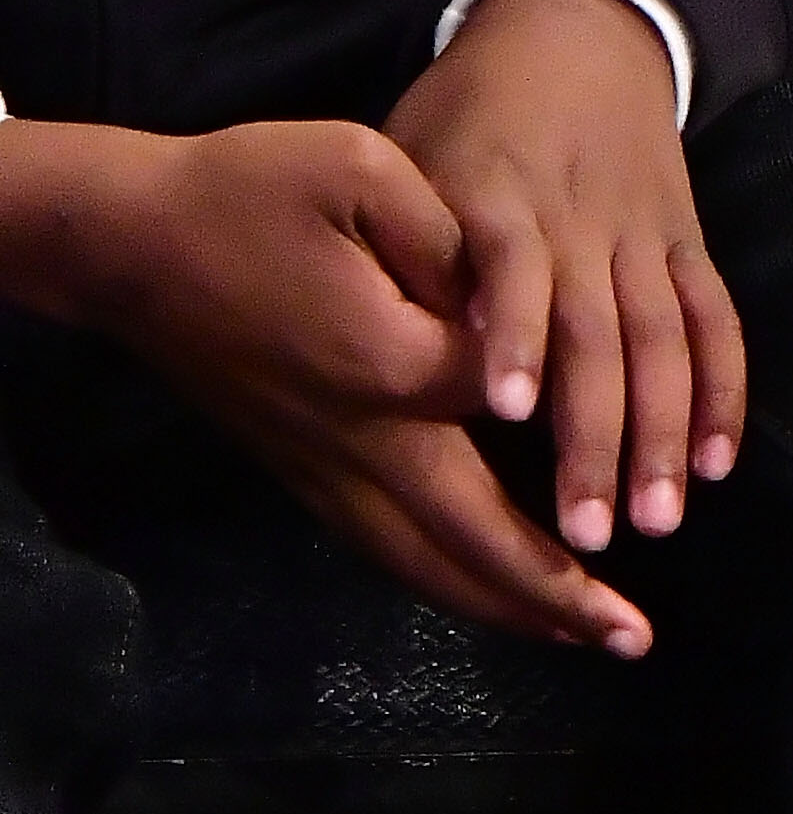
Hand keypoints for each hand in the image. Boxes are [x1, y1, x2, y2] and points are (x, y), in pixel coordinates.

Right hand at [0, 116, 655, 655]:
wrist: (131, 244)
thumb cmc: (249, 194)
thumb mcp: (362, 173)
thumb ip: (452, 239)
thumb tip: (513, 305)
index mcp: (387, 366)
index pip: (511, 398)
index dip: (576, 396)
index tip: (640, 401)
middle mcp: (359, 442)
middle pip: (473, 541)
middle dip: (558, 594)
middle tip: (634, 639)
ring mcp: (324, 468)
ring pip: (425, 564)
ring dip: (507, 606)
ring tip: (582, 636)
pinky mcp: (301, 472)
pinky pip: (388, 548)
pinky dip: (450, 581)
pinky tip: (489, 591)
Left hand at [397, 0, 742, 556]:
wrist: (575, 32)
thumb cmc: (464, 113)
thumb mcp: (404, 151)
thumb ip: (398, 245)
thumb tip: (392, 345)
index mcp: (496, 195)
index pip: (510, 266)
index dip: (514, 332)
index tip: (508, 408)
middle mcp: (577, 221)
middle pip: (598, 332)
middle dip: (597, 433)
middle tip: (590, 530)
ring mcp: (639, 235)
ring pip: (661, 340)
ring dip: (665, 433)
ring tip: (658, 520)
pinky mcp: (683, 243)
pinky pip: (713, 320)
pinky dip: (722, 389)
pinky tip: (718, 463)